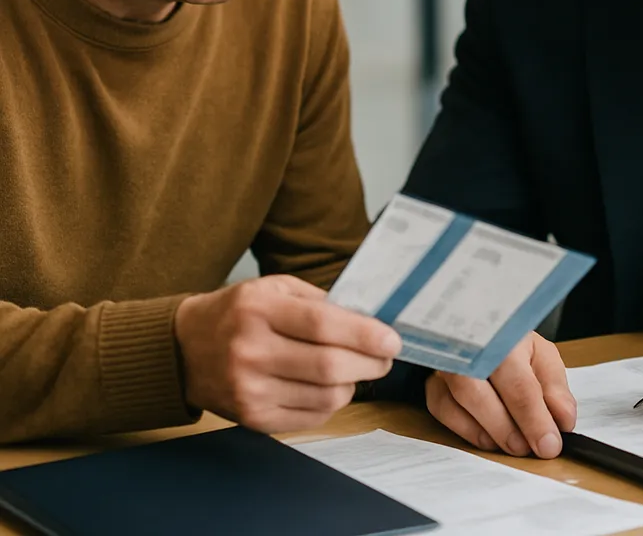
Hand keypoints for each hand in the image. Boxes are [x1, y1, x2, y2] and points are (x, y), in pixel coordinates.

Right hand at [173, 274, 400, 431]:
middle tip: (386, 357)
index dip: (364, 334)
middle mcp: (251, 351)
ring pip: (324, 396)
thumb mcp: (273, 288)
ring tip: (357, 368)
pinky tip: (332, 386)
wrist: (185, 349)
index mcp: (258, 310)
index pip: (322, 325)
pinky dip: (332, 403)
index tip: (392, 339)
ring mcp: (250, 390)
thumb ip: (319, 301)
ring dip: (353, 383)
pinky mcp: (252, 419)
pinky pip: (311, 417)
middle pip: (328, 366)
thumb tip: (368, 319)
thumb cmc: (238, 312)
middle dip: (369, 363)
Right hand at [425, 332, 575, 457]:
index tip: (549, 445)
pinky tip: (487, 437)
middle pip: (480, 389)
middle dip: (506, 427)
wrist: (481, 333)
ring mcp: (447, 362)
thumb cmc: (514, 347)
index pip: (519, 382)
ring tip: (512, 445)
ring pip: (456, 400)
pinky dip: (465, 430)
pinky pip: (441, 409)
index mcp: (505, 336)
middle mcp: (470, 345)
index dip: (535, 419)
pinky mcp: (433, 381)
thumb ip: (555, 389)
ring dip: (487, 431)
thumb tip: (562, 421)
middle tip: (527, 449)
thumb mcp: (543, 358)